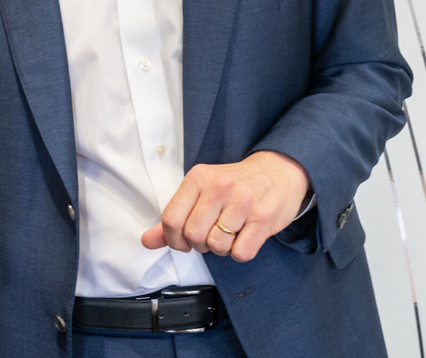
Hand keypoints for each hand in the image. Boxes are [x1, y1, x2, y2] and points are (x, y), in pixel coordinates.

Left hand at [140, 151, 308, 262]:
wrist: (278, 171)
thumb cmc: (235, 185)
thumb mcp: (200, 191)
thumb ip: (174, 218)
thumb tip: (147, 241)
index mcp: (197, 178)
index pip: (171, 219)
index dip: (174, 240)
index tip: (184, 241)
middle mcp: (219, 187)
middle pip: (194, 236)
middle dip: (200, 245)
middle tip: (211, 236)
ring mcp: (243, 202)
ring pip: (217, 246)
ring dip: (221, 249)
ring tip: (229, 234)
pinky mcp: (263, 218)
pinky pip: (241, 253)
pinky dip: (240, 252)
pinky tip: (244, 237)